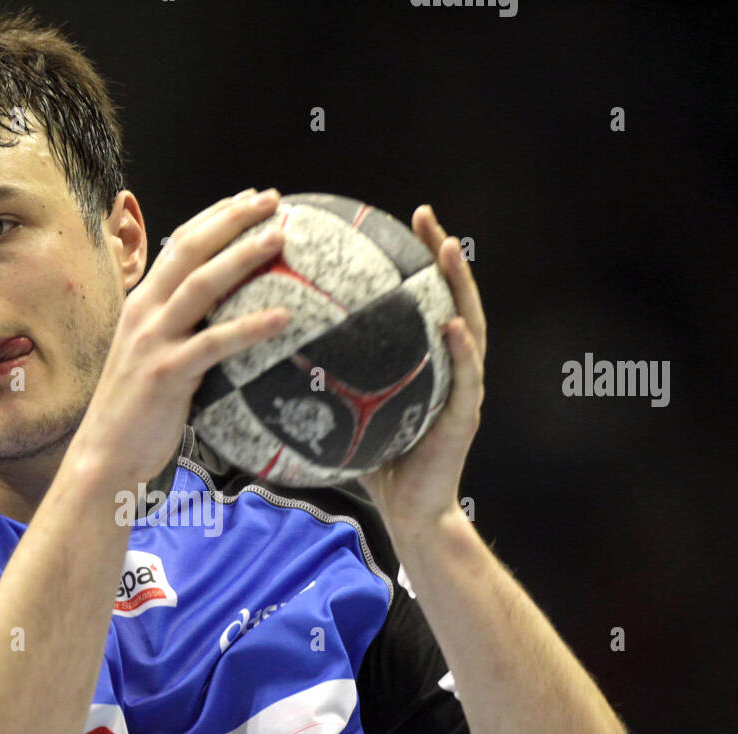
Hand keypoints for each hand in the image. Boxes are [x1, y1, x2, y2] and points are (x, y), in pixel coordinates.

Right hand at [70, 188, 290, 491]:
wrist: (104, 456)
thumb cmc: (136, 412)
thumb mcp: (154, 357)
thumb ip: (181, 331)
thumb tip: (226, 319)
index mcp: (142, 304)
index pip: (178, 244)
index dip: (215, 216)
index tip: (249, 198)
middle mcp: (144, 313)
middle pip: (191, 250)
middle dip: (233, 218)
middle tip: (273, 200)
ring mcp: (153, 341)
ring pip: (201, 284)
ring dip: (243, 256)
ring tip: (280, 239)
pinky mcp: (167, 373)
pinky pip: (215, 343)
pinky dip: (251, 326)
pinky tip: (284, 317)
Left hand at [355, 205, 487, 543]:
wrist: (409, 514)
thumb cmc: (374, 464)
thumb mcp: (343, 413)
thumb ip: (322, 379)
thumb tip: (266, 349)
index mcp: (422, 360)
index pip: (417, 298)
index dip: (408, 259)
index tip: (388, 219)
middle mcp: (449, 364)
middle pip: (451, 296)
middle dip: (442, 252)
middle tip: (424, 214)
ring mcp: (463, 387)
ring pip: (471, 324)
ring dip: (461, 286)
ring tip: (447, 250)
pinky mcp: (466, 416)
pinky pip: (466, 377)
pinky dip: (463, 349)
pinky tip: (451, 324)